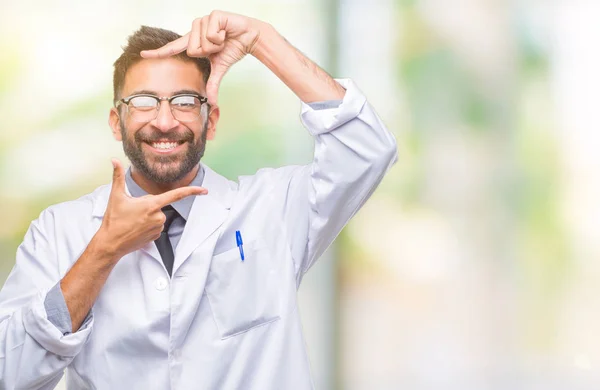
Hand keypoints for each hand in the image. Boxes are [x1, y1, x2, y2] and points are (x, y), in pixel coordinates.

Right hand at [100, 159, 207, 257]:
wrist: (110, 243)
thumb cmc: (113, 220)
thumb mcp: (115, 196)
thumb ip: (117, 176)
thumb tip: (114, 160)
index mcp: (151, 205)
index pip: (176, 195)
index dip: (192, 191)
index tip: (204, 190)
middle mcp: (158, 217)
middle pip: (159, 205)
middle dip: (148, 206)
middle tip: (132, 212)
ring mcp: (158, 228)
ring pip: (157, 216)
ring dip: (148, 216)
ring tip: (132, 221)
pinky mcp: (155, 237)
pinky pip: (155, 227)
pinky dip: (147, 226)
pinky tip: (136, 228)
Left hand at [141, 10, 266, 105]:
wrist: (250, 37)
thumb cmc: (233, 48)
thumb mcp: (220, 68)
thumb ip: (212, 83)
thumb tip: (212, 103)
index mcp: (194, 42)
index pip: (173, 48)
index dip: (158, 52)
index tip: (143, 54)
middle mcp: (195, 30)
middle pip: (191, 49)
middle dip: (208, 52)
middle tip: (219, 46)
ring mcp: (202, 21)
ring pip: (201, 42)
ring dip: (216, 44)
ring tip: (224, 38)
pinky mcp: (212, 15)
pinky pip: (211, 33)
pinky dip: (221, 37)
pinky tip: (226, 32)